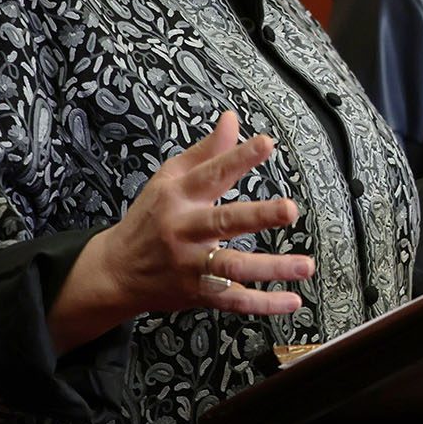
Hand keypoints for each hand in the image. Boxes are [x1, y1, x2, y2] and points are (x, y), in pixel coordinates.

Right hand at [63, 112, 310, 337]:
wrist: (115, 272)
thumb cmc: (150, 218)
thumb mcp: (169, 179)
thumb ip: (207, 152)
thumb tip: (232, 118)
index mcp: (178, 197)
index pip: (212, 173)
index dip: (238, 157)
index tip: (266, 143)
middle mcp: (185, 230)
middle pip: (223, 222)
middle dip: (258, 216)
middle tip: (290, 209)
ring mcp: (191, 264)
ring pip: (233, 267)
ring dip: (272, 268)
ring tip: (307, 265)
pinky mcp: (198, 292)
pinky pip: (234, 301)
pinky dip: (263, 305)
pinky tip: (292, 302)